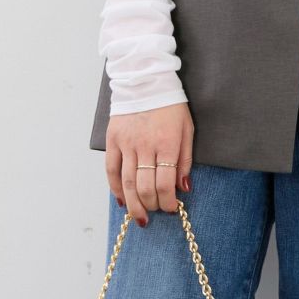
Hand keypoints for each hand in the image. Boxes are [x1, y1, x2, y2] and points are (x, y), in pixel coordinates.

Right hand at [105, 102, 193, 224]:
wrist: (146, 81)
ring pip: (128, 182)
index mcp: (167, 142)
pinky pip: (112, 170)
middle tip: (155, 212)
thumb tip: (184, 187)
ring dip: (133, 204)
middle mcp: (146, 145)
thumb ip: (185, 159)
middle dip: (151, 205)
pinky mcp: (113, 140)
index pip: (166, 182)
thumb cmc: (171, 106)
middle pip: (145, 186)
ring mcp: (127, 143)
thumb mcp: (187, 128)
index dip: (168, 201)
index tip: (171, 208)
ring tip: (139, 216)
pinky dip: (115, 188)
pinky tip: (122, 200)